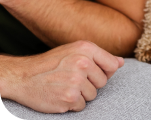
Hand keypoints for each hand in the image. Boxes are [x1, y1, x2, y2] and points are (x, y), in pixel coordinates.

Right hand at [0, 40, 123, 112]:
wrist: (24, 76)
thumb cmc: (52, 63)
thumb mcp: (75, 51)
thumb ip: (99, 56)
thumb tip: (121, 63)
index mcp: (86, 48)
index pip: (112, 65)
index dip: (105, 71)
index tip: (92, 72)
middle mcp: (83, 63)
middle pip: (103, 82)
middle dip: (91, 83)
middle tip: (73, 79)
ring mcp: (76, 81)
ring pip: (93, 95)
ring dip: (81, 94)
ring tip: (66, 86)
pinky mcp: (69, 98)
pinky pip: (82, 106)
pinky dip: (73, 104)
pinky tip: (61, 95)